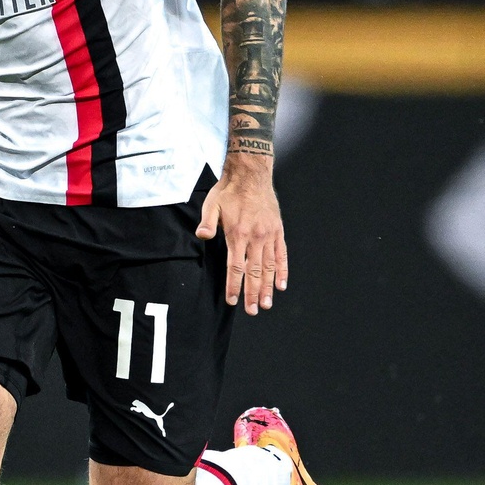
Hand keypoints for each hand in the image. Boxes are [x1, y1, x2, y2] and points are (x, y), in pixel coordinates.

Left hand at [196, 154, 287, 313]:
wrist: (251, 174)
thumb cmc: (228, 191)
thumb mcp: (212, 204)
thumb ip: (207, 222)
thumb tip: (202, 236)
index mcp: (238, 234)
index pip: (236, 267)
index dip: (234, 286)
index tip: (233, 301)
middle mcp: (255, 237)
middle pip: (254, 272)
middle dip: (252, 293)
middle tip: (252, 311)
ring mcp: (269, 235)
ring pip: (269, 267)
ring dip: (267, 287)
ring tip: (266, 304)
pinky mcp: (278, 231)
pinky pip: (282, 254)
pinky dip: (282, 271)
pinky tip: (281, 285)